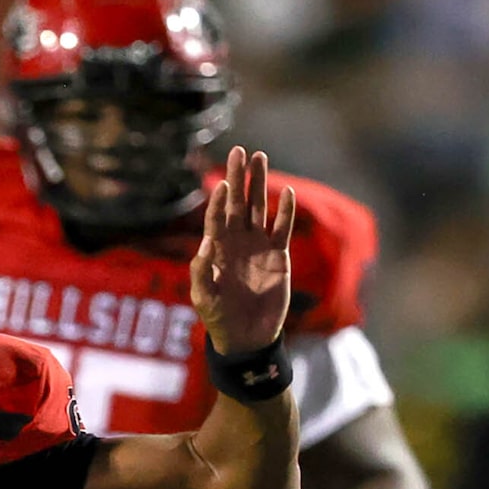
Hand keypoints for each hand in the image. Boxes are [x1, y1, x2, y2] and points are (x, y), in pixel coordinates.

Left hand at [191, 146, 294, 357]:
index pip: (216, 217)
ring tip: (259, 157)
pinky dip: (284, 212)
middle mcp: (237, 241)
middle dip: (238, 177)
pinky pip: (281, 228)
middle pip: (237, 203)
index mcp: (216, 248)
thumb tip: (204, 244)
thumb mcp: (204, 298)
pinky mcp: (278, 255)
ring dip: (259, 184)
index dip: (218, 201)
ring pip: (258, 208)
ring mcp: (258, 245)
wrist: (247, 337)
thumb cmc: (219, 319)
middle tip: (239, 152)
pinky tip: (287, 193)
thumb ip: (202, 272)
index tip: (221, 183)